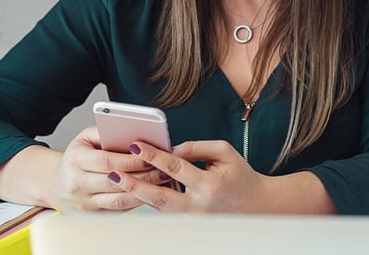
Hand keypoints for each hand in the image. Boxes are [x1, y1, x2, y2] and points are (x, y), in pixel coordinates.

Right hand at [52, 126, 170, 211]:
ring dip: (145, 191)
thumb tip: (132, 131)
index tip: (151, 155)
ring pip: (119, 199)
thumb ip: (106, 132)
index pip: (107, 161)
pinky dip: (137, 201)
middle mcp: (77, 183)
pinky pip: (119, 210)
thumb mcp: (85, 138)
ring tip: (162, 180)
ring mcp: (84, 202)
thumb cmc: (76, 157)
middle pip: (116, 181)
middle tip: (165, 168)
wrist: (55, 184)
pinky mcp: (92, 215)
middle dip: (144, 175)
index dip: (132, 159)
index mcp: (75, 160)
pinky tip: (152, 192)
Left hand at [107, 140, 270, 212]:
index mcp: (209, 185)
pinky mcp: (190, 223)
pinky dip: (150, 200)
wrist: (256, 204)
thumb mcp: (224, 152)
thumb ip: (195, 148)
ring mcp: (193, 218)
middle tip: (113, 173)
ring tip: (117, 181)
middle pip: (160, 196)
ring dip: (137, 194)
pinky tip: (135, 189)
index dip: (154, 155)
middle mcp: (199, 206)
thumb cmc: (240, 175)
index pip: (175, 167)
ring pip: (159, 207)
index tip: (136, 144)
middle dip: (134, 184)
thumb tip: (169, 148)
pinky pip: (166, 211)